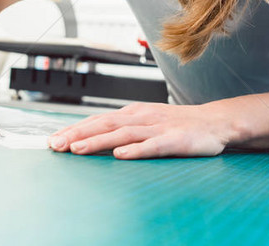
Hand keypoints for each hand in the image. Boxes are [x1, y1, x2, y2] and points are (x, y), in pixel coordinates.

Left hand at [47, 102, 231, 159]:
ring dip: (97, 141)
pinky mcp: (174, 140)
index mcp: (133, 112)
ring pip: (122, 134)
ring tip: (77, 149)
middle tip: (55, 144)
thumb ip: (124, 129)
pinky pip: (152, 145)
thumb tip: (94, 138)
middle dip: (77, 134)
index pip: (98, 119)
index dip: (74, 128)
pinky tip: (120, 155)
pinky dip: (135, 150)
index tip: (53, 139)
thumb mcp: (147, 122)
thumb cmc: (179, 124)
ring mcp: (158, 127)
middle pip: (104, 124)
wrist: (215, 122)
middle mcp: (142, 117)